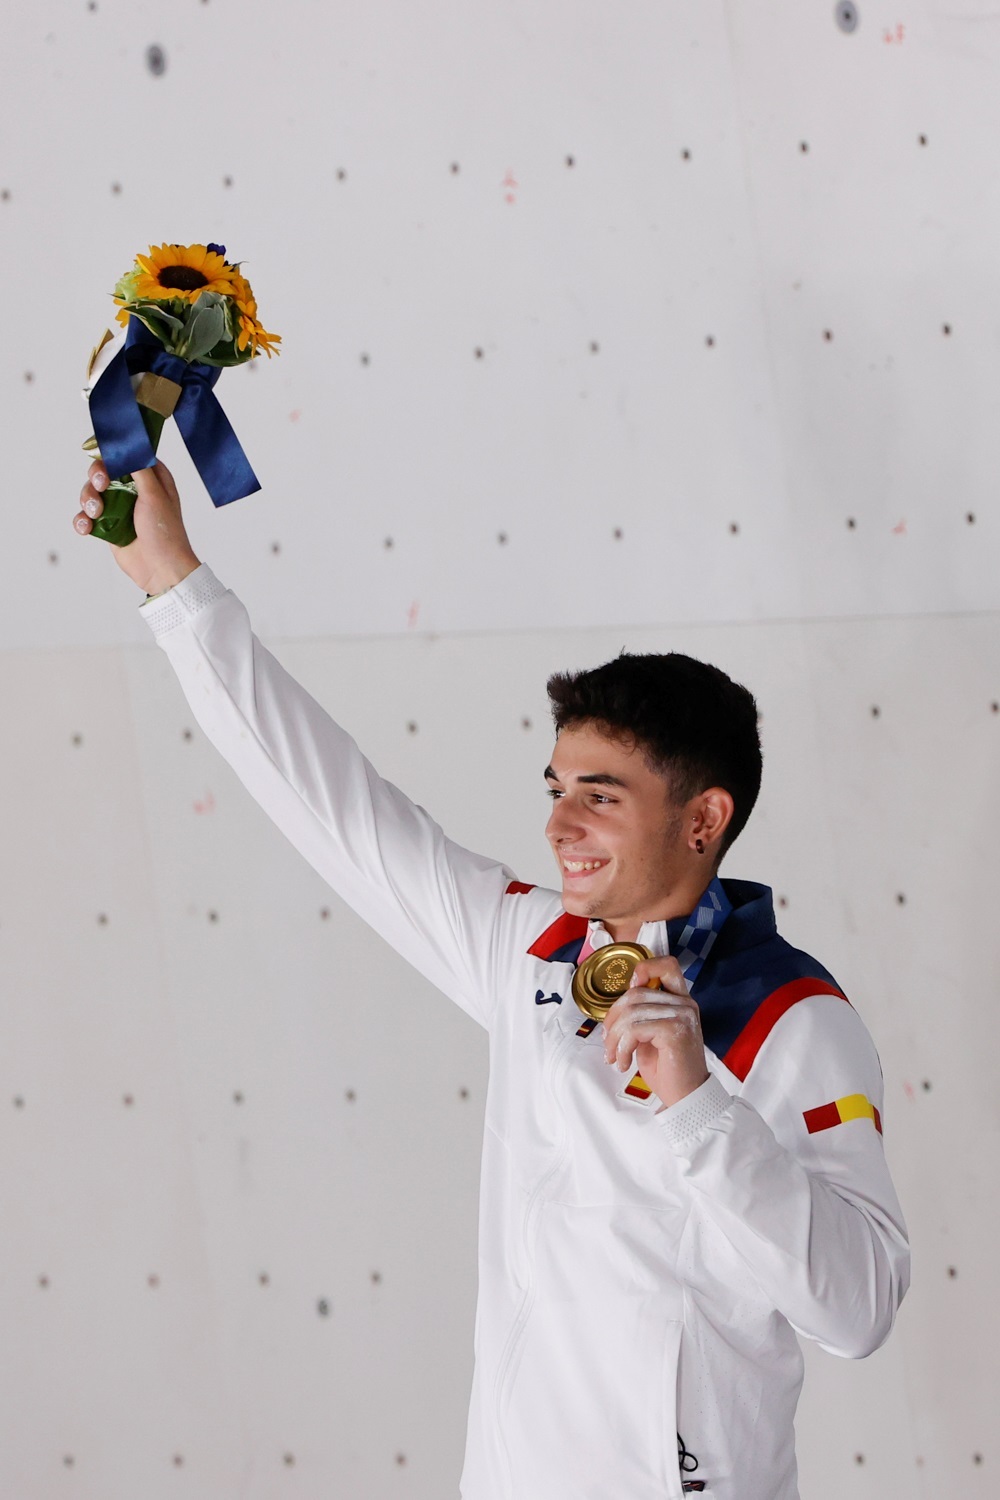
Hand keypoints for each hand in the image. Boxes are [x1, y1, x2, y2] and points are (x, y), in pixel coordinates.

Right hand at [74, 458, 200, 596]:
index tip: (101, 454)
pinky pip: (87, 516)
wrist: (160, 569)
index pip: (126, 455)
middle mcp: (134, 489)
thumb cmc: (165, 532)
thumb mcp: (155, 494)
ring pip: (92, 492)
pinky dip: (83, 520)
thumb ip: (138, 468)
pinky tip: (87, 527)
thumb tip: (123, 446)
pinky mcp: (108, 525)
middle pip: (103, 471)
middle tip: (101, 486)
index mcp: (151, 478)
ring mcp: (119, 507)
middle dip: (96, 477)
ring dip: (88, 499)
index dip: (111, 453)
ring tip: (96, 513)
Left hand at [602, 955, 708, 1109]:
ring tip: (614, 1057)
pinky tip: (624, 1062)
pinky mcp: (675, 1031)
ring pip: (631, 1013)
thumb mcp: (651, 1034)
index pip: (666, 965)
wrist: (686, 1096)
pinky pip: (634, 1030)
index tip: (629, 990)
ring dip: (614, 1038)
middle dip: (612, 1019)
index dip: (644, 968)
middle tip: (608, 1042)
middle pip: (635, 994)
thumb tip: (616, 1006)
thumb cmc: (668, 1068)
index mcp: (681, 1001)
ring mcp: (682, 1016)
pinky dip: (622, 1048)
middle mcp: (685, 1004)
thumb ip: (641, 1013)